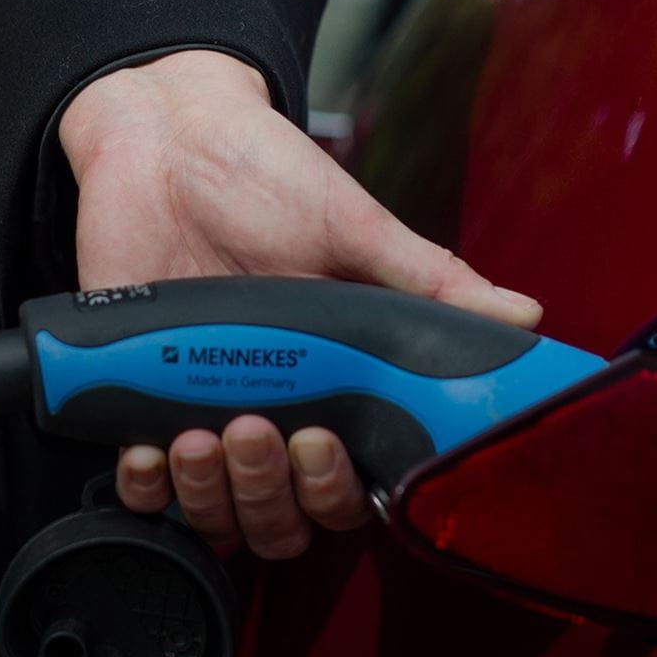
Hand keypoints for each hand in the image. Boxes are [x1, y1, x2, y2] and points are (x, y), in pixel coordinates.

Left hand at [61, 51, 539, 558]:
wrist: (165, 137)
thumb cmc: (263, 176)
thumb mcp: (352, 226)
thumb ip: (429, 281)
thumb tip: (522, 316)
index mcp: (331, 387)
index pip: (347, 486)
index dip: (336, 490)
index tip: (322, 443)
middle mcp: (270, 412)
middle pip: (280, 520)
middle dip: (269, 496)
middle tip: (257, 431)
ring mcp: (199, 413)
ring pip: (214, 515)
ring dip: (208, 496)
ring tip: (198, 438)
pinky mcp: (134, 402)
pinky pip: (140, 487)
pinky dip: (141, 488)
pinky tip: (145, 450)